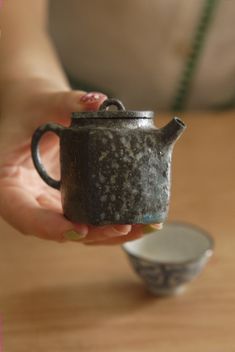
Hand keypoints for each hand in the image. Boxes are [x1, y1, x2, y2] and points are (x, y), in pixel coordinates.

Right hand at [0, 77, 161, 243]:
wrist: (35, 116)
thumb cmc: (31, 111)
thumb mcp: (42, 104)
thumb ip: (65, 101)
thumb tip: (96, 102)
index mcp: (8, 185)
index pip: (24, 216)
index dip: (49, 227)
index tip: (79, 229)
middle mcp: (29, 202)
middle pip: (57, 229)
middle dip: (92, 233)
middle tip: (123, 227)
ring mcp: (50, 205)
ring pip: (77, 229)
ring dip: (109, 235)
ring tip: (141, 227)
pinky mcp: (68, 201)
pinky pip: (88, 218)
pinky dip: (112, 223)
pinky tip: (140, 221)